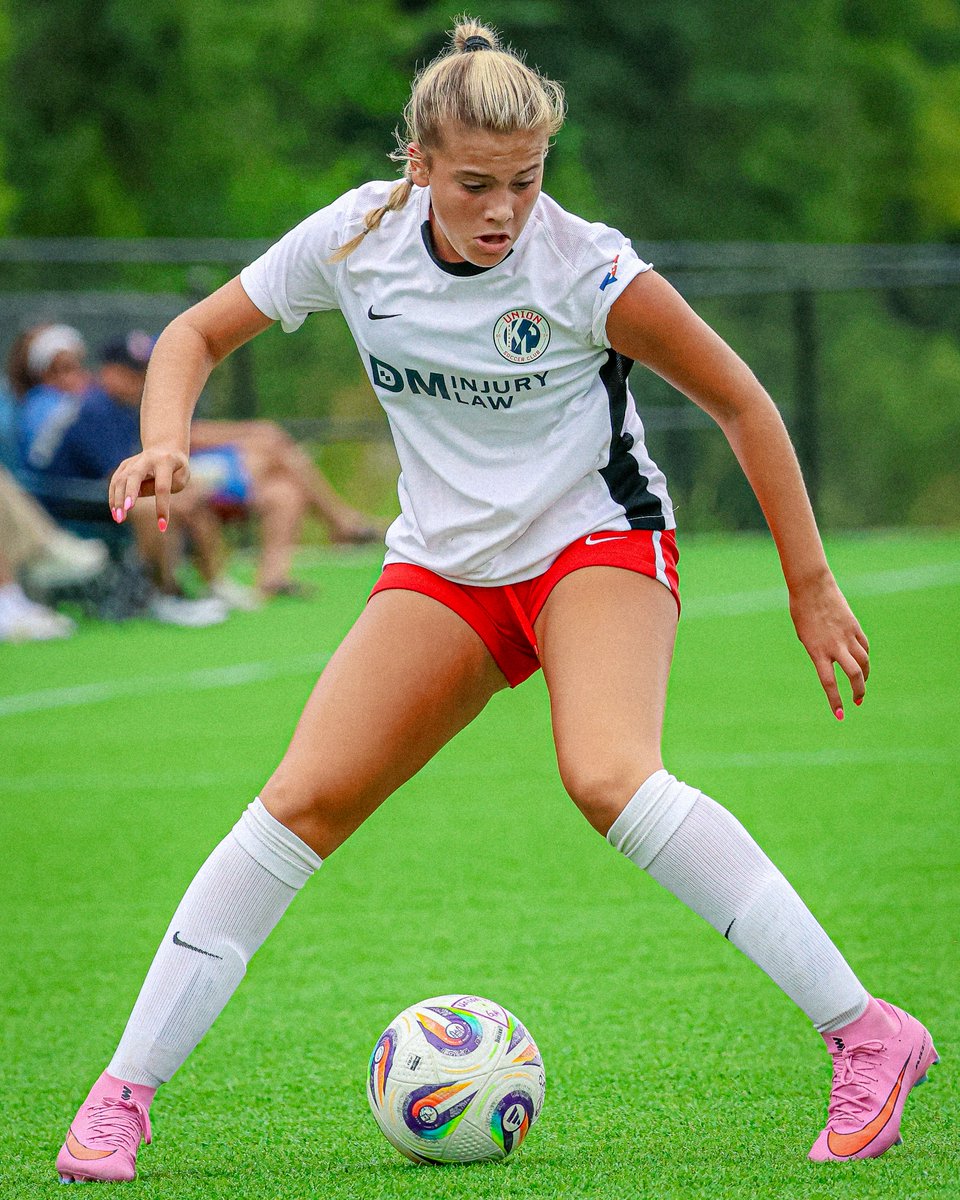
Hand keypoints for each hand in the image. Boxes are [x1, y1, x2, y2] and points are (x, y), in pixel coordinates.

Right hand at [108, 445, 189, 530]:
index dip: (162, 507)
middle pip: (134, 476)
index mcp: (165, 462)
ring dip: (117, 500)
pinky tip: (114, 512)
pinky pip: (115, 481)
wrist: (165, 447)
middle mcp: (146, 459)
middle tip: (124, 514)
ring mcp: (133, 461)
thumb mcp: (181, 478)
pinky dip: (113, 497)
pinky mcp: (124, 466)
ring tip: (118, 519)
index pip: (162, 487)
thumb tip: (136, 494)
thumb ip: (165, 488)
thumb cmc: (177, 469)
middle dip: (128, 495)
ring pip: (120, 479)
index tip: (162, 525)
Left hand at [789, 573, 869, 719]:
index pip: (828, 682)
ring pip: (864, 662)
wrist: (812, 587)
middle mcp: (835, 646)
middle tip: (857, 702)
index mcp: (817, 651)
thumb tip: (832, 660)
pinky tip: (862, 663)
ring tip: (861, 685)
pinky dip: (865, 657)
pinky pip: (864, 647)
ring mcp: (847, 636)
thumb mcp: (804, 636)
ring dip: (865, 676)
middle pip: (855, 674)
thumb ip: (818, 650)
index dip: (835, 700)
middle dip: (859, 691)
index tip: (840, 714)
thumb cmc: (801, 611)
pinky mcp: (855, 627)